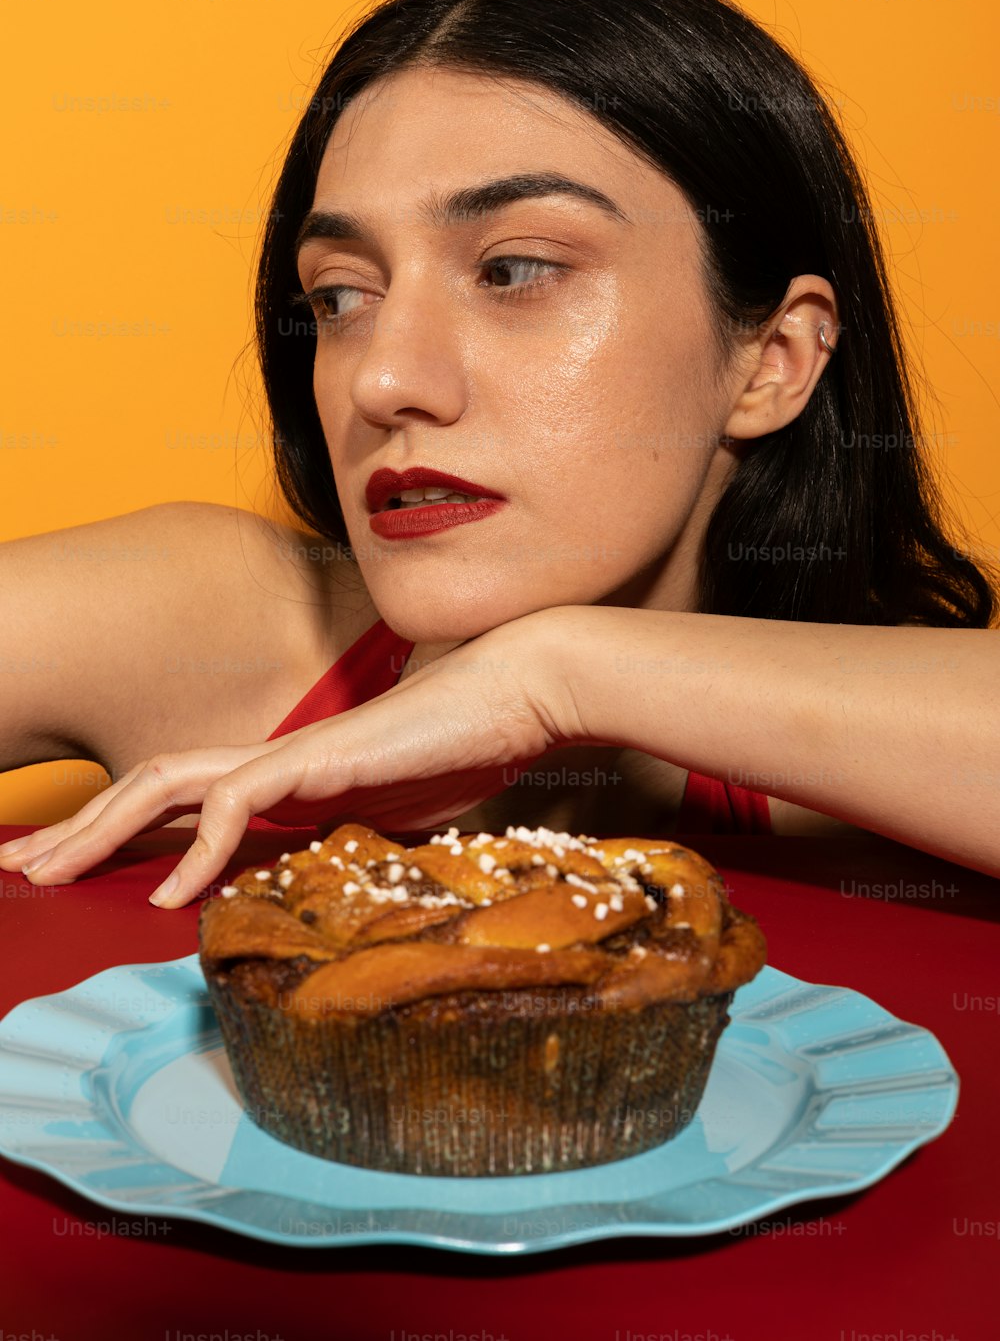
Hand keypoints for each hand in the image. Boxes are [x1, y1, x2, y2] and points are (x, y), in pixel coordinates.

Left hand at [0, 611, 580, 908]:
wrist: (515, 692)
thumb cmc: (465, 750)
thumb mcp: (394, 823)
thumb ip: (349, 849)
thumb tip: (324, 890)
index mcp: (284, 776)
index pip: (179, 802)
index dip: (120, 831)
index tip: (73, 867)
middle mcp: (270, 759)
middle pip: (147, 785)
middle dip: (77, 827)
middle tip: (18, 866)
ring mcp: (289, 753)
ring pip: (165, 782)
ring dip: (101, 828)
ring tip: (50, 872)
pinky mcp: (316, 757)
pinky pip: (236, 801)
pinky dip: (196, 850)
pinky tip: (168, 896)